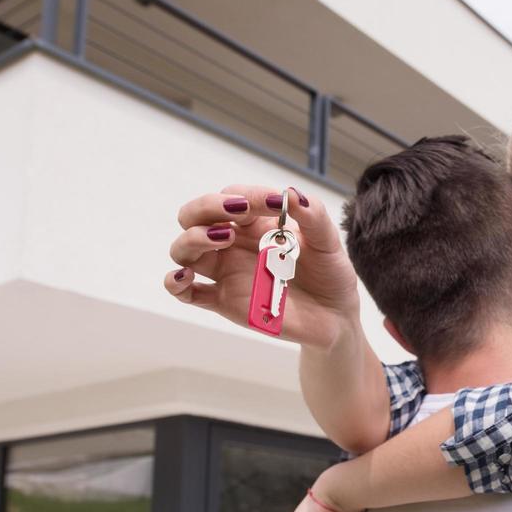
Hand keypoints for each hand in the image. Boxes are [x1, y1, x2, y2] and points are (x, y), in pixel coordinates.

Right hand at [165, 185, 361, 349]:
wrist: (335, 317)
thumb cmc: (329, 274)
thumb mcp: (328, 241)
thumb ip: (313, 215)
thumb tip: (291, 193)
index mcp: (255, 223)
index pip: (233, 196)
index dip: (247, 195)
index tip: (273, 203)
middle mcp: (233, 243)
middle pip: (194, 216)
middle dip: (206, 207)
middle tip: (235, 214)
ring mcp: (225, 272)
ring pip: (185, 250)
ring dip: (193, 239)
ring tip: (223, 238)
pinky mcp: (223, 301)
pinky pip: (187, 292)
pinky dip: (176, 282)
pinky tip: (185, 276)